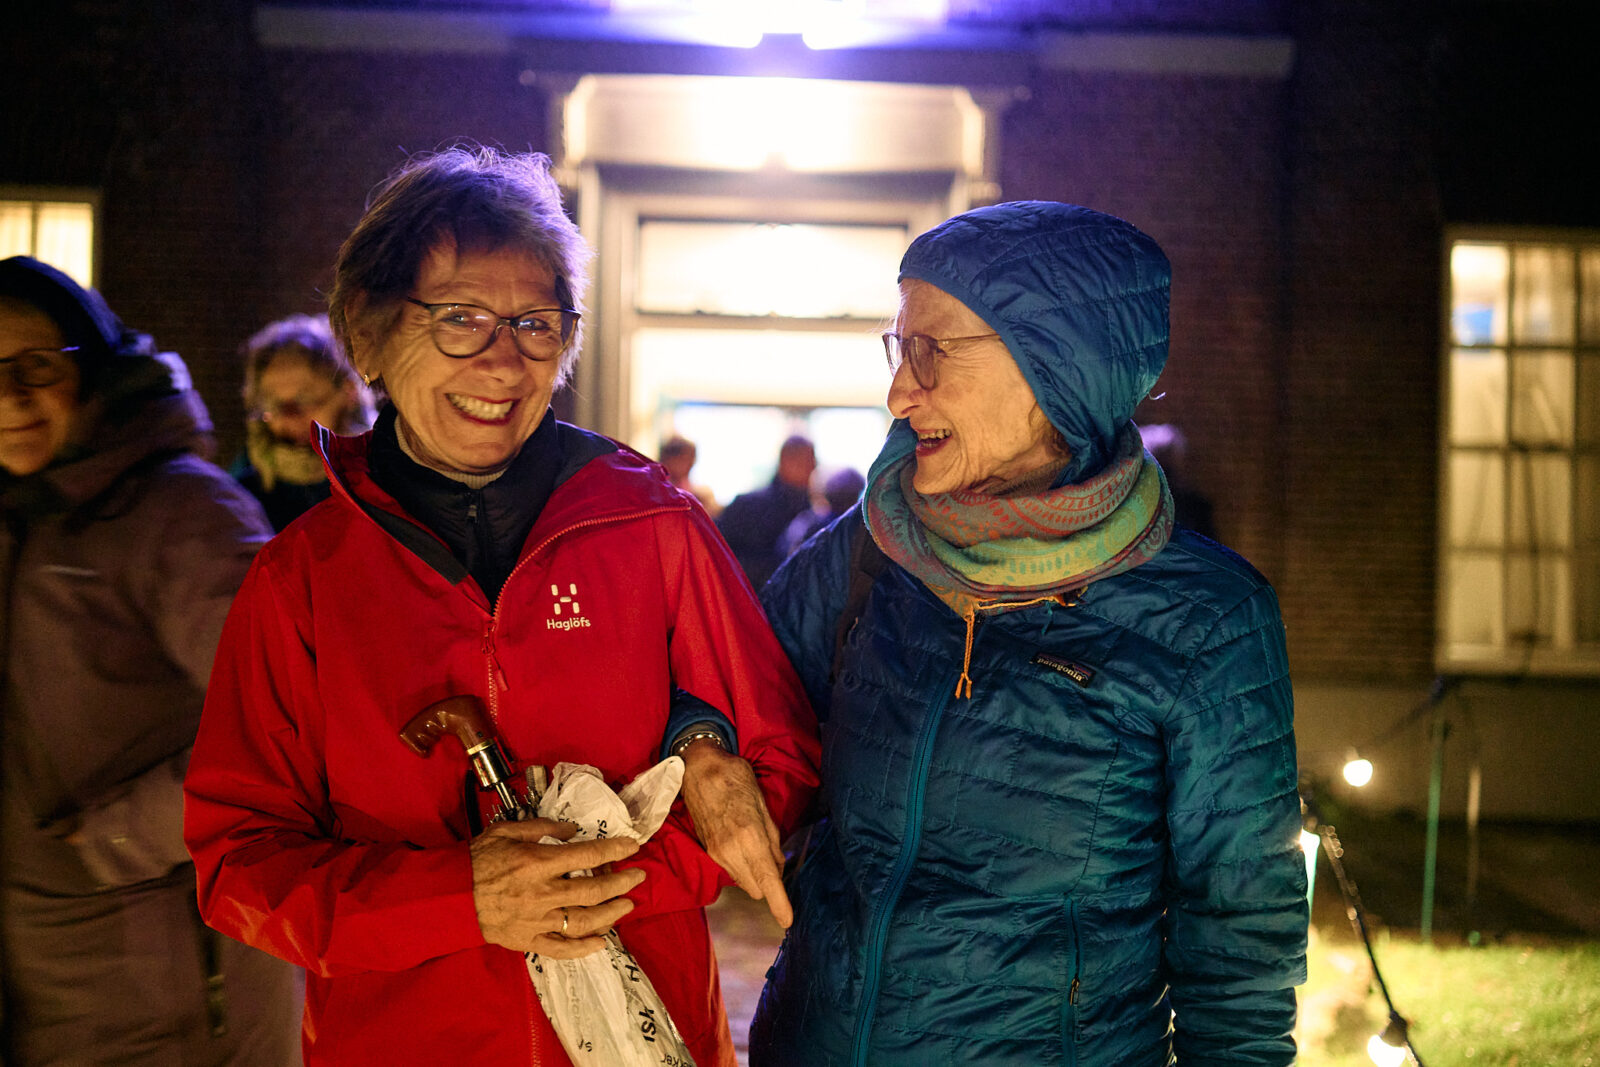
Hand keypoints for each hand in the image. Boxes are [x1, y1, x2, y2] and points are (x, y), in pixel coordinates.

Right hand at [470, 818, 644, 957]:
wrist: (450, 896)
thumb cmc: (477, 860)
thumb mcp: (507, 831)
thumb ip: (542, 828)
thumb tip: (573, 830)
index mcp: (537, 863)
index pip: (587, 855)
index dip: (614, 849)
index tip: (632, 845)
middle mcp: (542, 893)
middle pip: (593, 890)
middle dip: (621, 883)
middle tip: (638, 877)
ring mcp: (537, 920)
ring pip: (584, 921)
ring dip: (611, 913)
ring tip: (627, 905)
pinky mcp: (528, 940)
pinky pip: (561, 948)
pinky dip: (584, 947)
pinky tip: (601, 942)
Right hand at [678, 741, 792, 927]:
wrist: (697, 769)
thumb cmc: (734, 778)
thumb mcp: (761, 802)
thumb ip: (772, 838)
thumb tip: (778, 865)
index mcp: (750, 837)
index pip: (767, 880)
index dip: (779, 903)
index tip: (787, 921)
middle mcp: (731, 852)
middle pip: (756, 889)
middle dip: (768, 883)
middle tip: (773, 857)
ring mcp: (716, 854)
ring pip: (742, 882)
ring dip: (754, 875)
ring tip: (756, 845)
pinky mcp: (708, 852)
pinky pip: (731, 871)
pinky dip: (742, 866)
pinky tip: (742, 844)